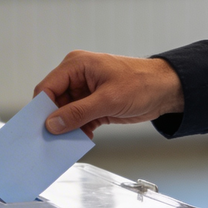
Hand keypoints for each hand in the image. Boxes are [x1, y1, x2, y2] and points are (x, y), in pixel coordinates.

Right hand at [33, 51, 183, 138]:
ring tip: (67, 142)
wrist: (168, 90)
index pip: (47, 87)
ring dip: (67, 128)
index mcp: (76, 65)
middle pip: (53, 102)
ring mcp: (84, 91)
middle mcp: (76, 77)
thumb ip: (78, 112)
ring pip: (64, 113)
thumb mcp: (108, 99)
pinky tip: (82, 139)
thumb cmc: (143, 83)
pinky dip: (78, 130)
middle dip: (54, 120)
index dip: (41, 108)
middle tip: (52, 139)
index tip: (39, 127)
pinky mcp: (93, 104)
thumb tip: (52, 124)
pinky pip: (77, 119)